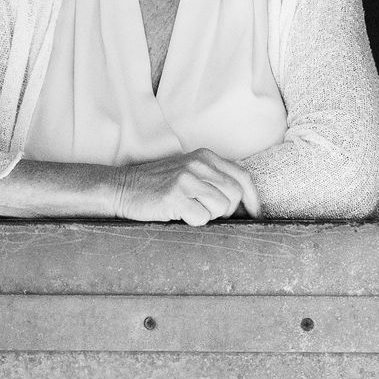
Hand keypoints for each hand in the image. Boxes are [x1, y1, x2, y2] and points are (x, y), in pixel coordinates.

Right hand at [112, 149, 261, 224]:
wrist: (122, 188)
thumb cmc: (157, 186)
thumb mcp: (189, 173)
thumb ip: (214, 180)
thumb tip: (245, 206)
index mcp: (205, 156)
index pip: (243, 177)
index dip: (253, 199)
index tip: (256, 215)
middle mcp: (199, 163)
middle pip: (235, 194)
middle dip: (228, 211)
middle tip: (209, 214)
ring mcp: (186, 178)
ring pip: (221, 207)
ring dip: (208, 216)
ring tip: (189, 210)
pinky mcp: (175, 195)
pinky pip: (201, 217)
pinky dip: (193, 222)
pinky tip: (178, 214)